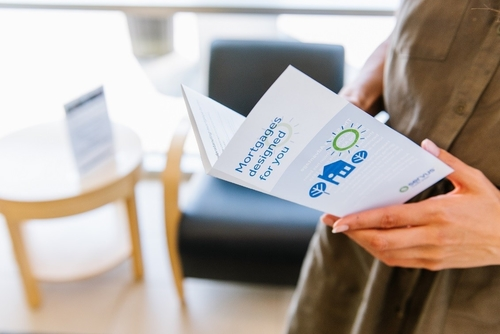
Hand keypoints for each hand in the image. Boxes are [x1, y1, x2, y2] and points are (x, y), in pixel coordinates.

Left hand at [321, 139, 499, 269]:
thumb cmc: (492, 208)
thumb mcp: (474, 180)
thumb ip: (448, 162)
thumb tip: (425, 145)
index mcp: (438, 213)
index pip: (390, 218)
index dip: (361, 220)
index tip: (338, 218)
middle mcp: (431, 237)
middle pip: (381, 240)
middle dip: (353, 233)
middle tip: (332, 222)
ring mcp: (431, 254)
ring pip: (387, 254)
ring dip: (362, 243)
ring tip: (347, 230)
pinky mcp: (433, 264)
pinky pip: (398, 261)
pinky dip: (379, 251)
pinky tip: (369, 239)